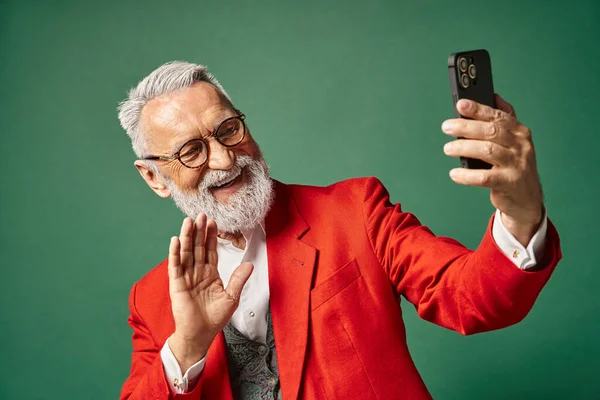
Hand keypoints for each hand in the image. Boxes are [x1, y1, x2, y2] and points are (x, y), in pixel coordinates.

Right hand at [167, 214, 252, 371]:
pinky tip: (175, 240)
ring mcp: (186, 277)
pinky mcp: (177, 285)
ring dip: (187, 237)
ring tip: (188, 221)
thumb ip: (238, 280)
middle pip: (198, 247)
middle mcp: (197, 273)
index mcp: (210, 274)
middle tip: (200, 214)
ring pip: (186, 253)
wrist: (200, 334)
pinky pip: (175, 266)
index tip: (213, 221)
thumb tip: (250, 264)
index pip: (211, 251)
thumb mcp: (231, 297)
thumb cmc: (214, 318)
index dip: (211, 236)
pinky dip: (175, 253)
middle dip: (199, 231)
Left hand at [441, 94, 542, 244]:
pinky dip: (466, 175)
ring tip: (448, 149)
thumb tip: (493, 96)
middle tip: (447, 127)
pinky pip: (484, 177)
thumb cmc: (513, 165)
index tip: (460, 104)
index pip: (497, 116)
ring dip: (464, 148)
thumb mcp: (512, 141)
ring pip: (487, 151)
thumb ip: (503, 120)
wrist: (526, 198)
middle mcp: (520, 146)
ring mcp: (516, 165)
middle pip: (491, 131)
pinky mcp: (509, 183)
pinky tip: (454, 173)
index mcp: (519, 132)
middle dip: (466, 127)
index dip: (478, 109)